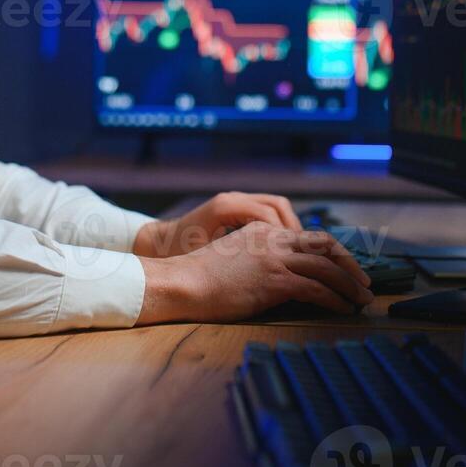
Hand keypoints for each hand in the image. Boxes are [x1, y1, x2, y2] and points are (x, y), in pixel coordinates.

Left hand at [132, 191, 302, 258]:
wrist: (161, 243)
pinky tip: (283, 247)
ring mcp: (236, 200)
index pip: (268, 216)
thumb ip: (233, 259)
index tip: (294, 258)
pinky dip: (279, 226)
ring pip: (276, 206)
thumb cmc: (179, 254)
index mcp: (225, 207)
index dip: (284, 236)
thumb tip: (267, 268)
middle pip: (278, 206)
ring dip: (289, 226)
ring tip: (298, 250)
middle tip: (304, 253)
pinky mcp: (238, 207)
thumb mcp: (205, 257)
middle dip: (294, 229)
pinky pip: (267, 211)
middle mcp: (233, 198)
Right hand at [135, 222, 373, 323]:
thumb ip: (261, 257)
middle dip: (350, 265)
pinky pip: (315, 288)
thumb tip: (283, 277)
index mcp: (265, 230)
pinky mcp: (274, 280)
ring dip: (349, 285)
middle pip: (326, 245)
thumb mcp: (235, 255)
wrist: (184, 282)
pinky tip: (341, 309)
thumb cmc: (202, 276)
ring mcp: (275, 258)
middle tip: (365, 283)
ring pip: (326, 267)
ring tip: (361, 300)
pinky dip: (333, 299)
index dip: (333, 253)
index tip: (346, 268)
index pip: (310, 237)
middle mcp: (273, 239)